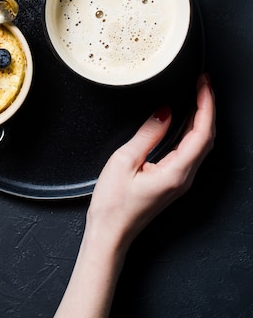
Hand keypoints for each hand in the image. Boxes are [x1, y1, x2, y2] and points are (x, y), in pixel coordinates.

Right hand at [32, 74, 215, 317]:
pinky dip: (192, 132)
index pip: (202, 132)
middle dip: (207, 108)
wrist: (110, 234)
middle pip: (207, 138)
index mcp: (176, 172)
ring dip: (202, 119)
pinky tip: (184, 122)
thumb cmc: (113, 205)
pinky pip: (190, 153)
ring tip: (196, 97)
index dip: (205, 104)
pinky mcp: (172, 182)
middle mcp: (184, 178)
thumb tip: (165, 111)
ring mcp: (180, 181)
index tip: (203, 84)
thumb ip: (148, 134)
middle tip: (201, 84)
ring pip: (201, 145)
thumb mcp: (125, 161)